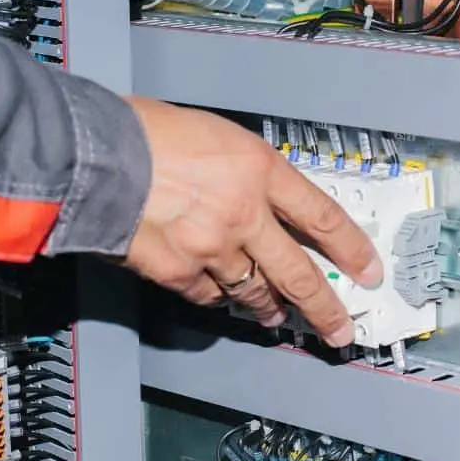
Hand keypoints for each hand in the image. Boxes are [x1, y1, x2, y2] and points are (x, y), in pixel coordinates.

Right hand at [124, 96, 381, 347]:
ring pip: (254, 291)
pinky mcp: (178, 273)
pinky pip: (208, 295)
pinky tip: (222, 297)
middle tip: (340, 328)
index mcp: (258, 168)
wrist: (91, 154)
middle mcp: (244, 213)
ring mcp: (212, 248)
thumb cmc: (143, 132)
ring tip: (278, 316)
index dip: (352, 248)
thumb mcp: (214, 135)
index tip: (367, 270)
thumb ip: (245, 171)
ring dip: (269, 307)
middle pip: (300, 273)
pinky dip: (217, 297)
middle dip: (325, 308)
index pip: (323, 215)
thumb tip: (260, 198)